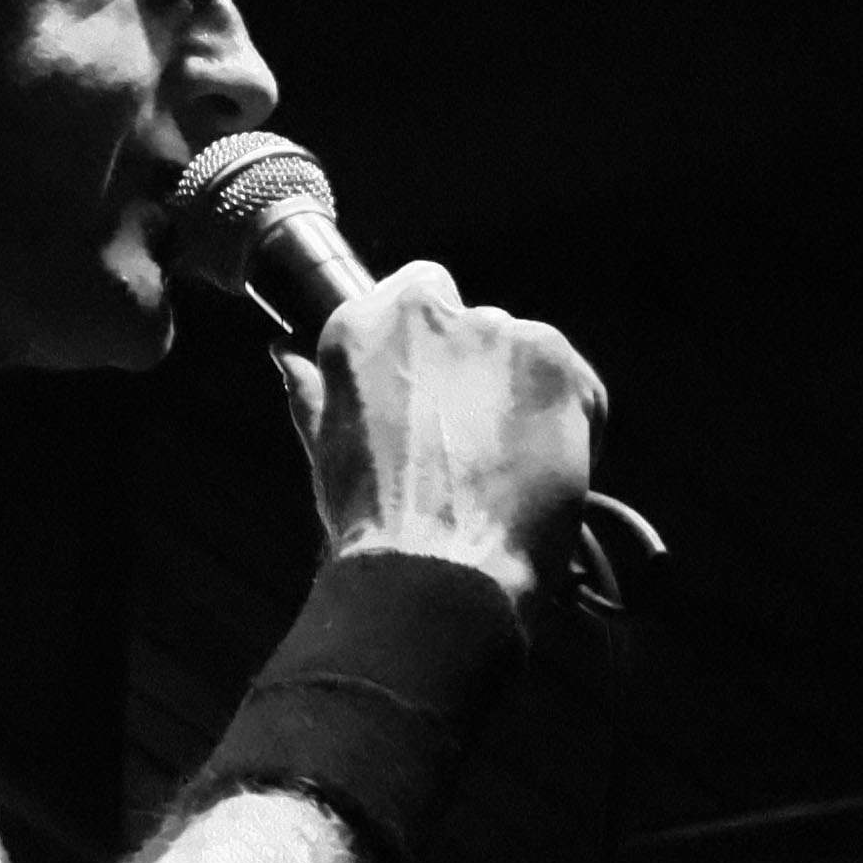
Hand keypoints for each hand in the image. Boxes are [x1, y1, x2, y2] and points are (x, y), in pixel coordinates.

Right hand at [275, 259, 603, 602]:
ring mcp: (501, 334)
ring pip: (526, 353)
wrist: (437, 571)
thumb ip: (314, 391)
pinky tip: (535, 474)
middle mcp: (434, 312)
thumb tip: (287, 357)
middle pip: (475, 323)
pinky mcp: (558, 366)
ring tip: (501, 469)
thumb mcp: (327, 451)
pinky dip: (568, 424)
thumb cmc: (374, 524)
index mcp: (367, 324)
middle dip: (477, 372)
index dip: (431, 344)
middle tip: (466, 442)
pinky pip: (575, 386)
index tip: (434, 387)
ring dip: (521, 397)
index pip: (417, 291)